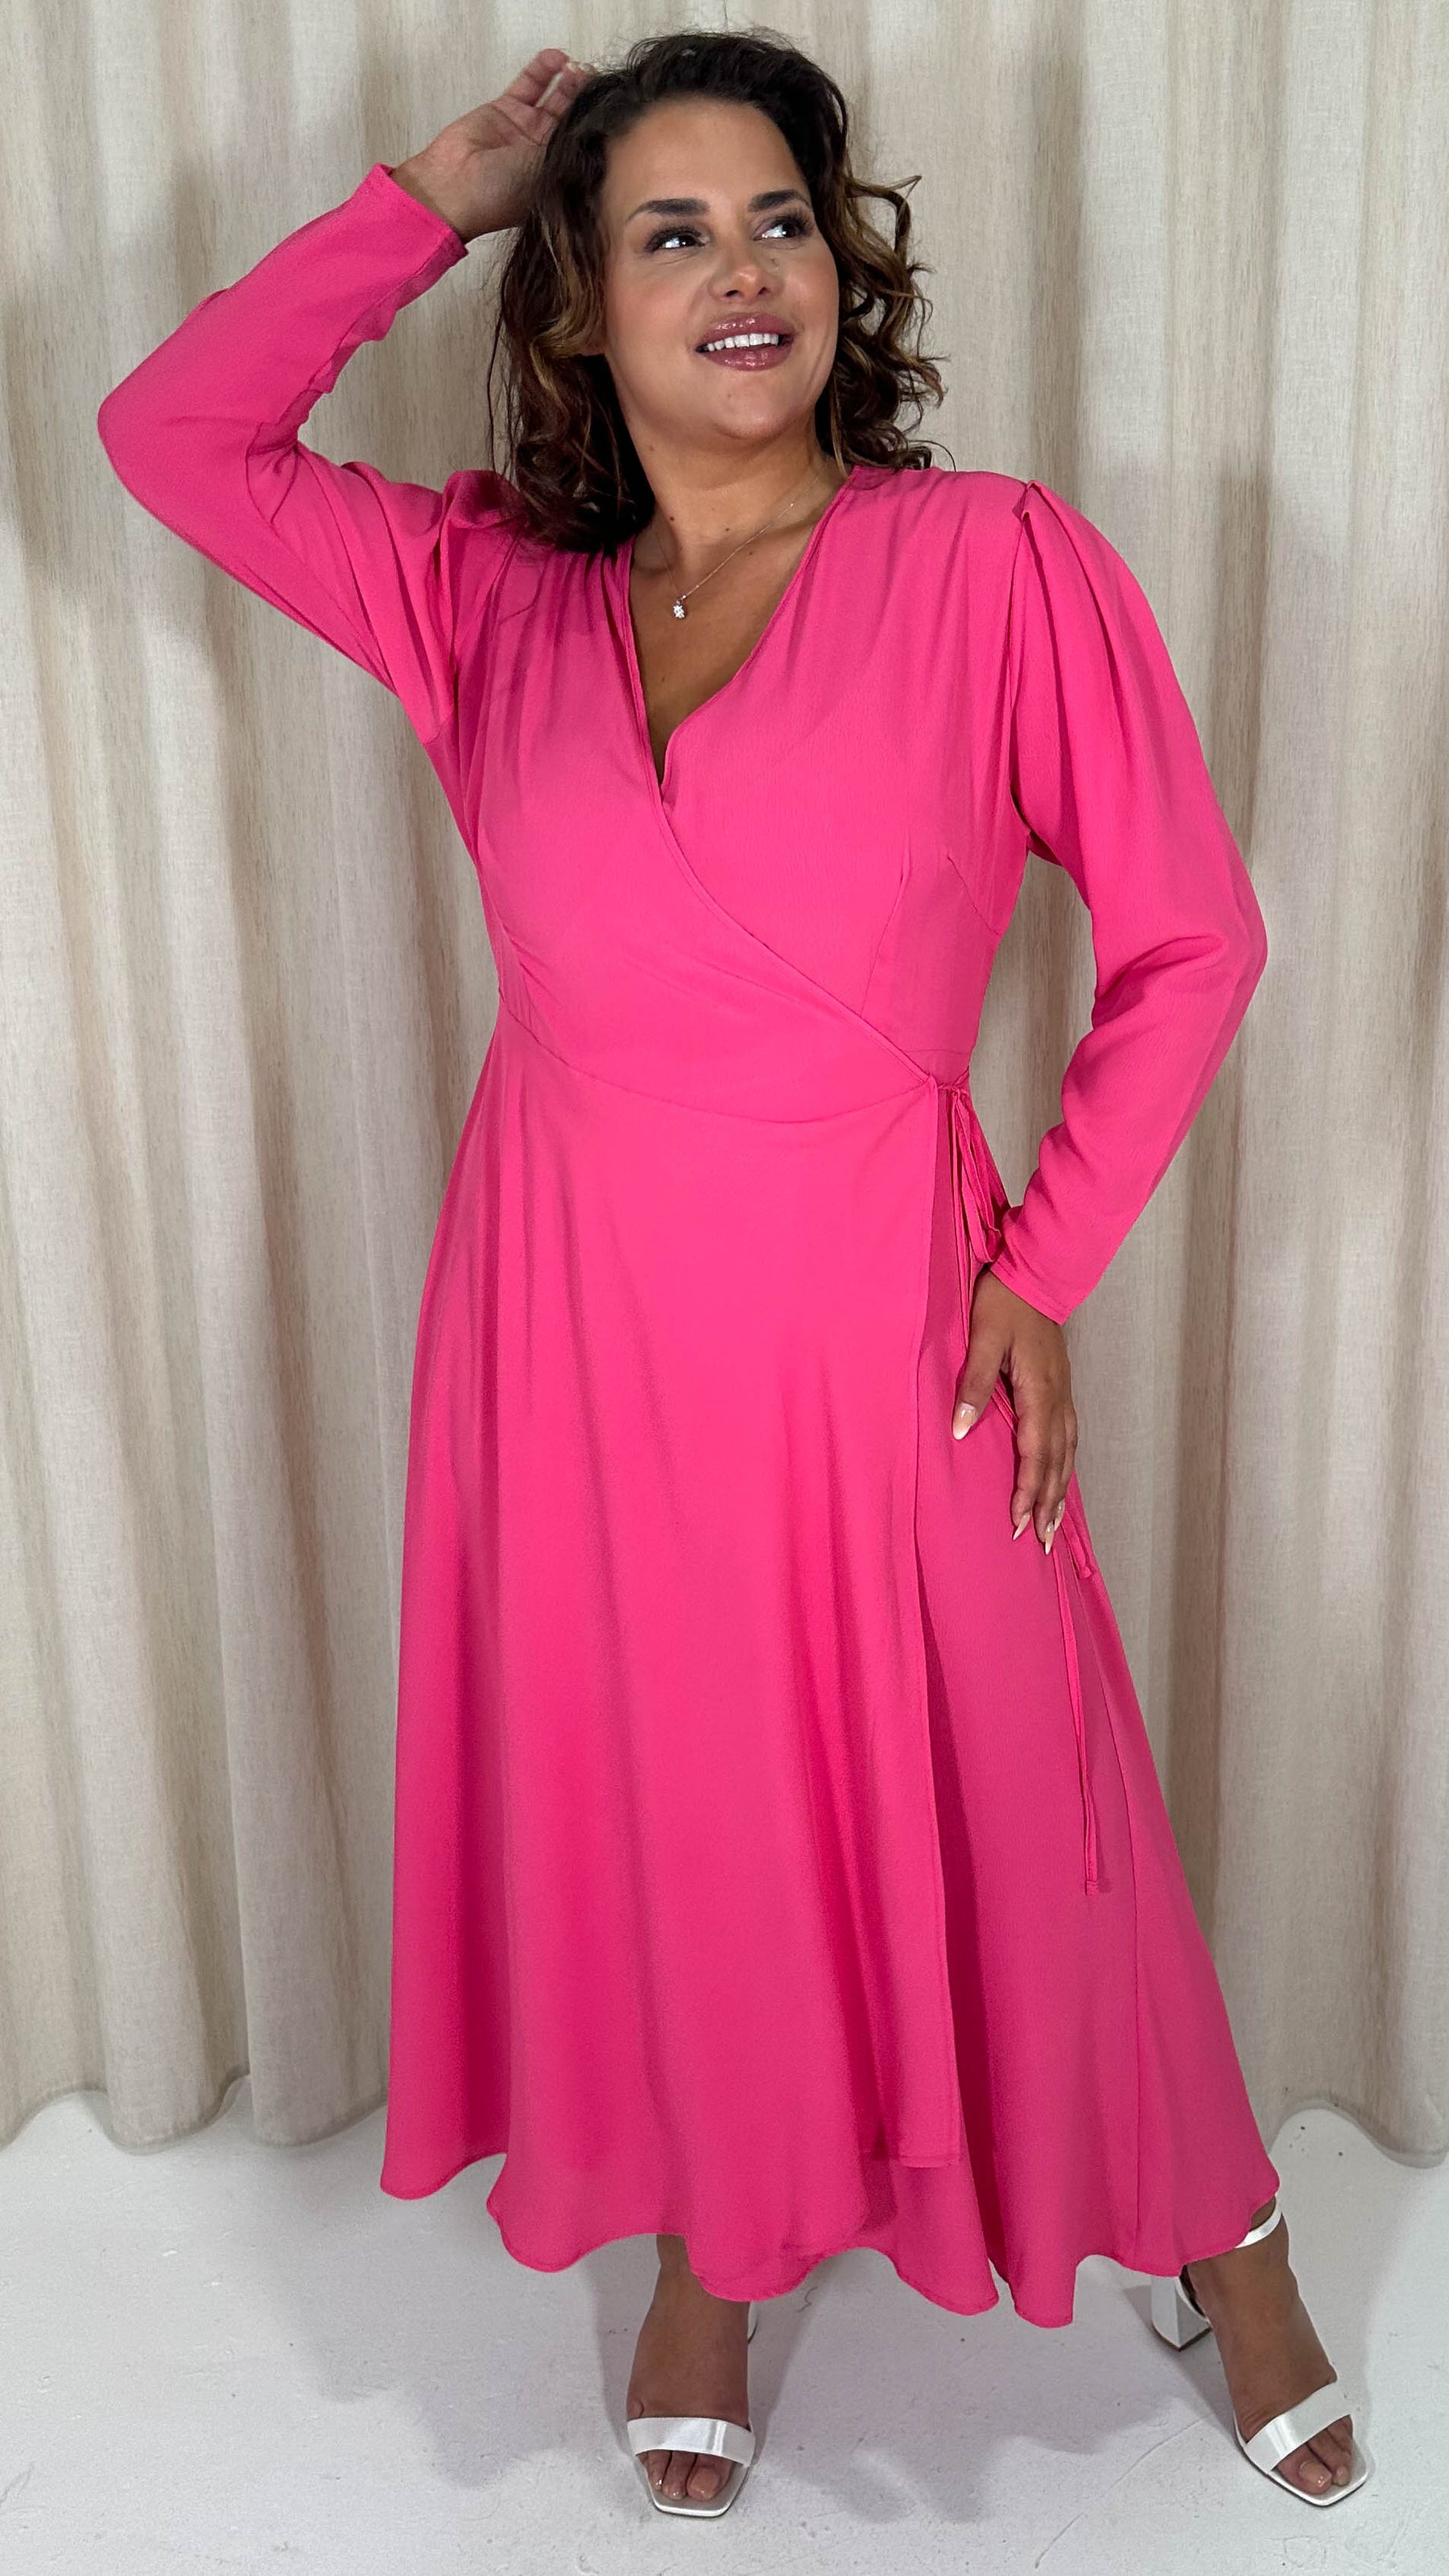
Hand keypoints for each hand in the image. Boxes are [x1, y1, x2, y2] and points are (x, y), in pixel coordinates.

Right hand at [388, 49, 594, 242]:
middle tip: (594, 80)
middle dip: (584, 98)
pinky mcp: (506, 110)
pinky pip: (529, 84)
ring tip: (578, 67)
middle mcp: (543, 154)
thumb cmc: (499, 195)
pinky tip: (557, 58)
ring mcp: (524, 130)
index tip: (607, 105)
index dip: (595, 123)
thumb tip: (597, 127)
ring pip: (552, 97)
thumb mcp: (546, 174)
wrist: (453, 187)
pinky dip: (543, 69)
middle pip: (571, 118)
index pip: (583, 144)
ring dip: (567, 81)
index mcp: (557, 176)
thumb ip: (569, 147)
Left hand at [951, 1268, 1076, 1550]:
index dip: (1028, 1491)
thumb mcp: (982, 1339)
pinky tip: (1060, 1478)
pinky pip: (1069, 1437)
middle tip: (1040, 1542)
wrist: (1036, 1273)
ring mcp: (1064, 1394)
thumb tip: (959, 1430)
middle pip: (1056, 1462)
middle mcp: (1057, 1399)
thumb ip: (972, 1384)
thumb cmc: (1004, 1304)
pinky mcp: (1062, 1388)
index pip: (1035, 1453)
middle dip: (1047, 1504)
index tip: (1019, 1523)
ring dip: (1060, 1490)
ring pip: (1067, 1452)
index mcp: (1039, 1391)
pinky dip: (1065, 1465)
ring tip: (1053, 1525)